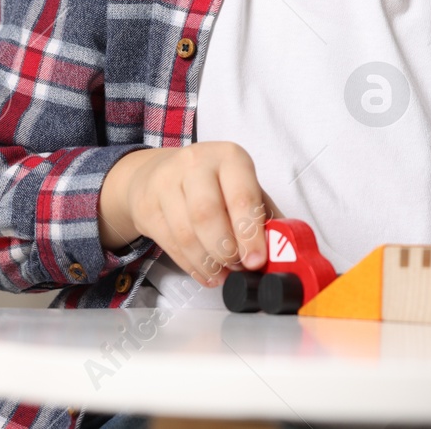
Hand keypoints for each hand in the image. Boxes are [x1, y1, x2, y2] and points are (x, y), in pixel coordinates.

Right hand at [98, 142, 276, 286]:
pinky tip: (207, 274)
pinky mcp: (146, 207)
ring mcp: (165, 183)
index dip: (250, 232)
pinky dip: (191, 266)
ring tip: (224, 274)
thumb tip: (283, 248)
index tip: (256, 260)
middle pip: (207, 215)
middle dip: (226, 250)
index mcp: (229, 156)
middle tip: (238, 267)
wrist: (156, 173)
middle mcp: (195, 164)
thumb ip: (263, 213)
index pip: (241, 196)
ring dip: (209, 263)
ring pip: (186, 234)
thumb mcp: (242, 184)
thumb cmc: (212, 182)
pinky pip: (170, 245)